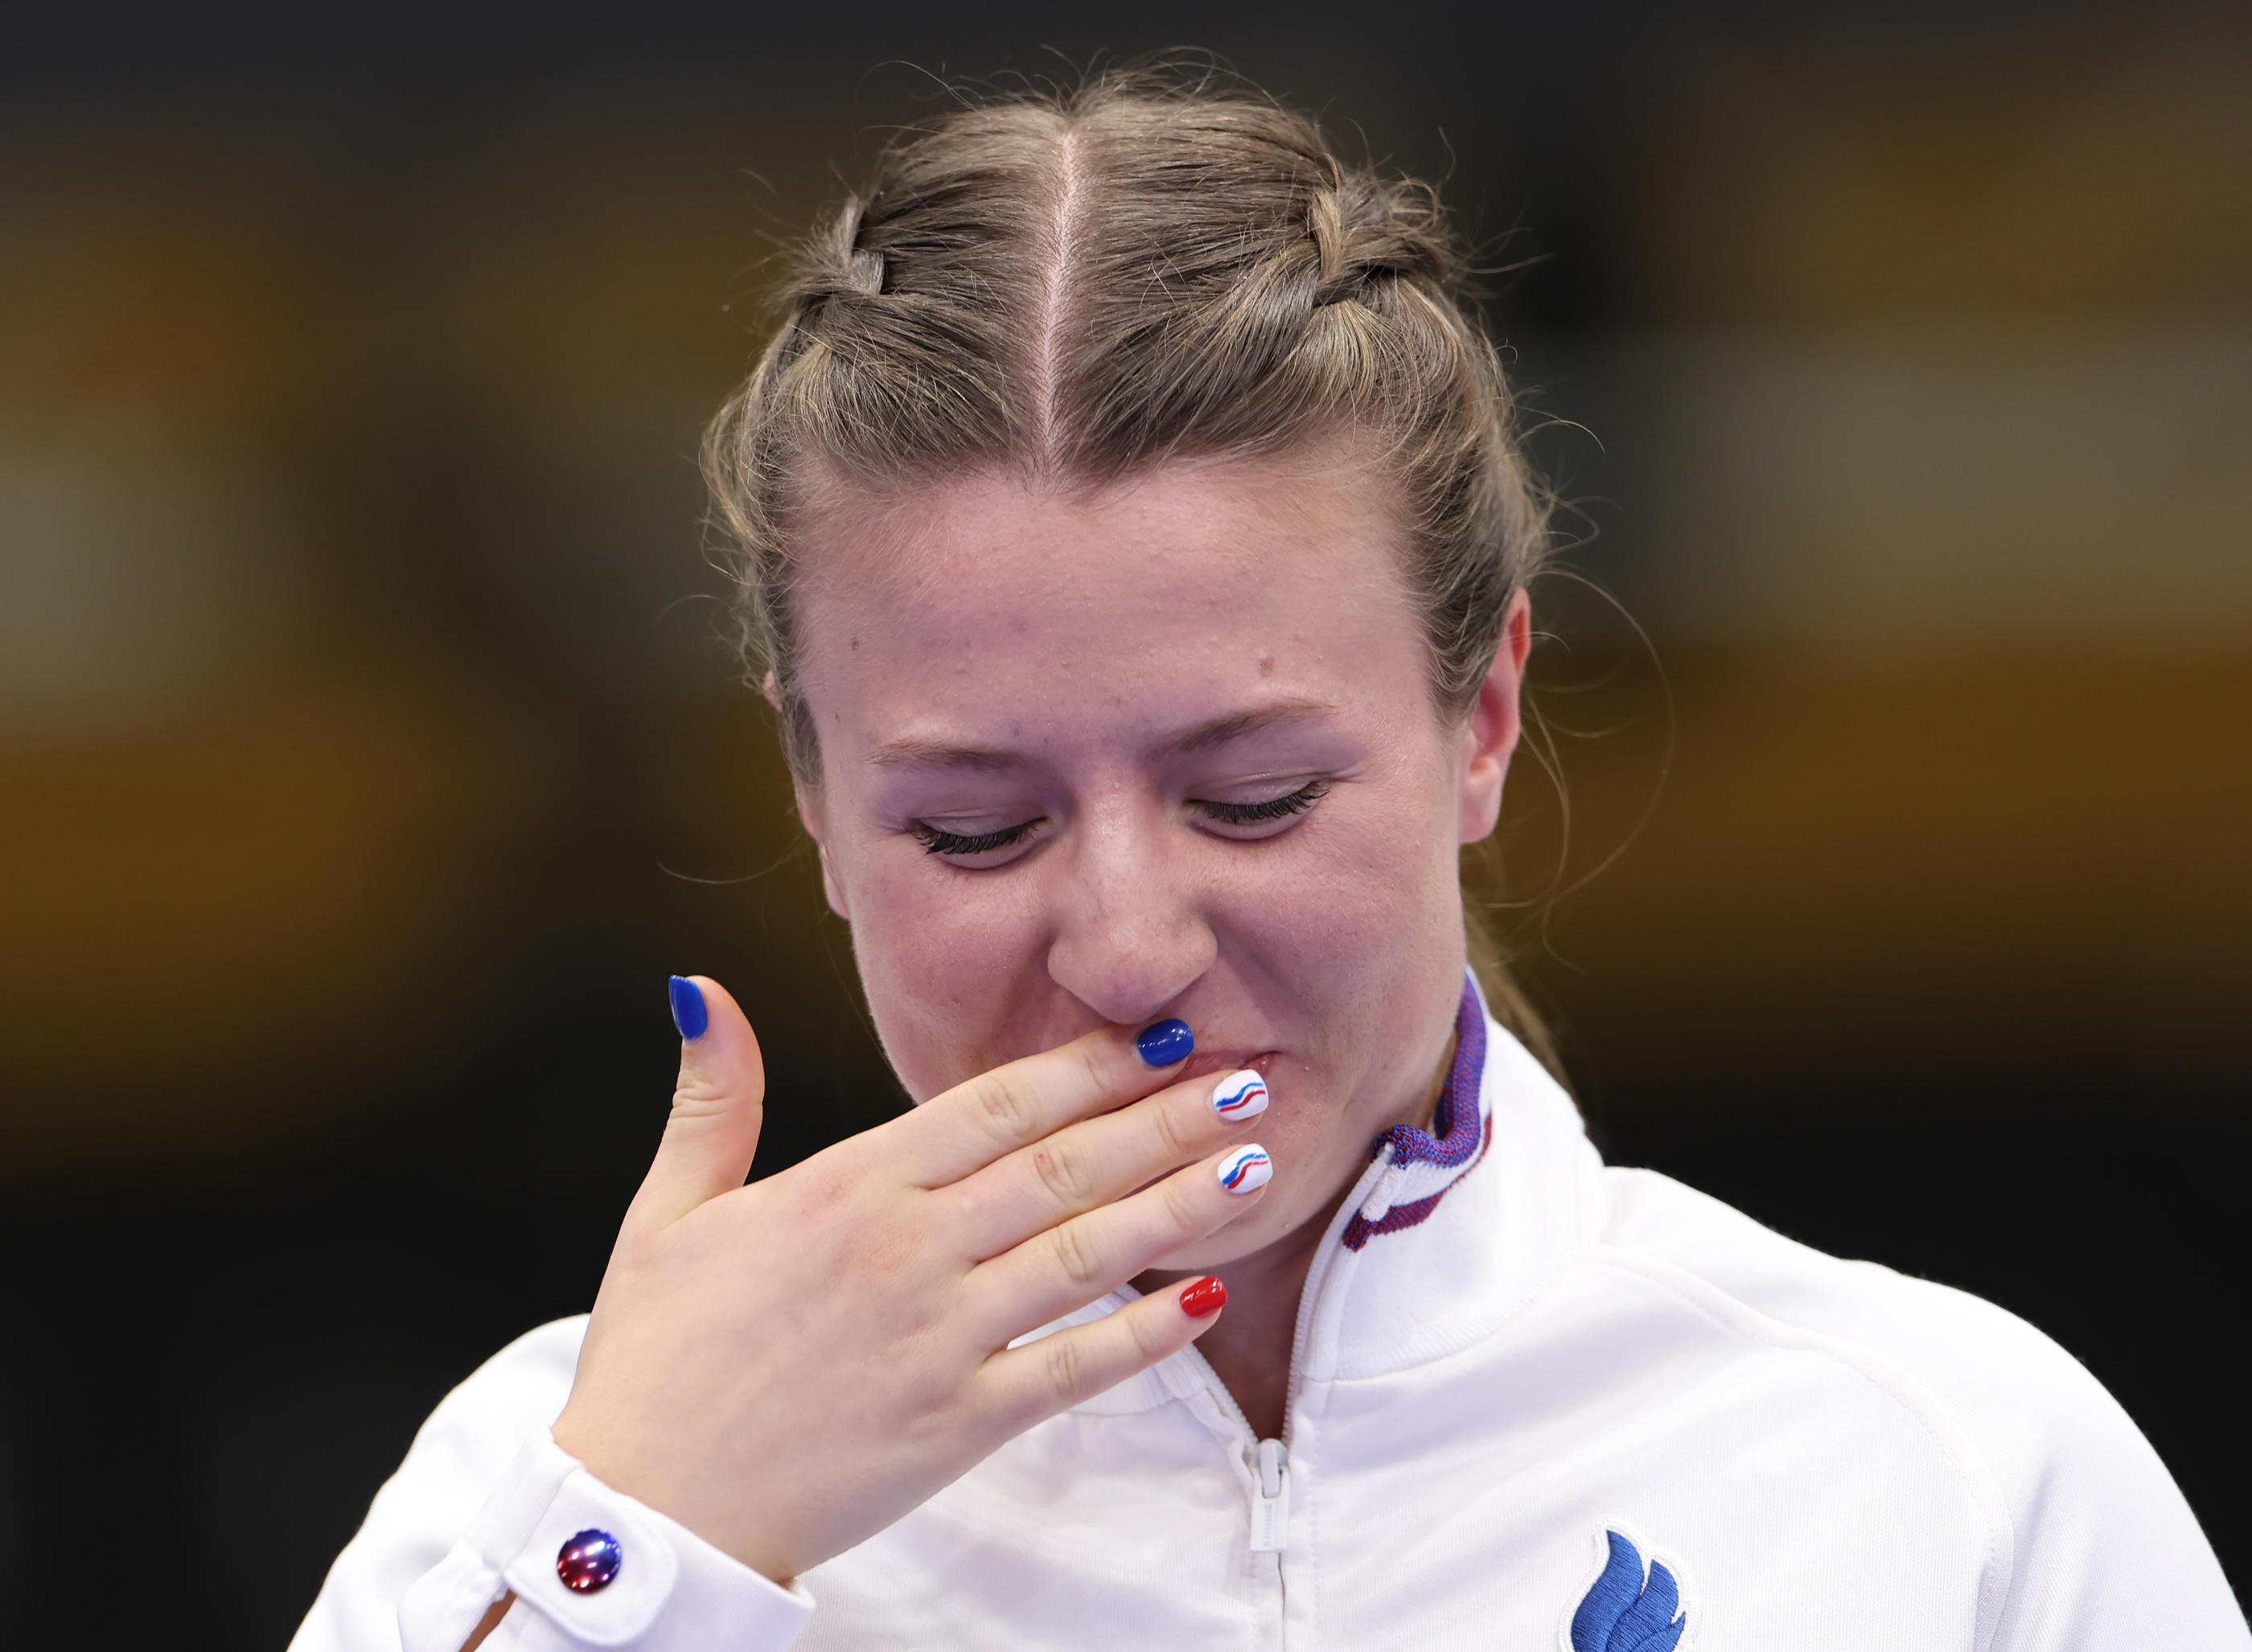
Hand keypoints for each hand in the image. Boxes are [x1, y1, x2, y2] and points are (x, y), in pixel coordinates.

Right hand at [549, 976, 1272, 1583]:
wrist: (641, 1511)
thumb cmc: (657, 1358)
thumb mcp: (670, 1211)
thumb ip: (710, 1097)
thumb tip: (703, 991)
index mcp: (847, 1187)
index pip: (994, 1105)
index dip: (1087, 1066)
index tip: (1160, 1034)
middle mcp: (906, 1251)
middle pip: (1062, 1166)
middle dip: (1165, 1118)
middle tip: (1250, 1080)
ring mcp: (939, 1338)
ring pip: (1084, 1254)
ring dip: (1178, 1204)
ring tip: (1253, 1163)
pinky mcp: (957, 1425)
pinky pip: (1071, 1369)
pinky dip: (1143, 1334)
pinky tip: (1206, 1295)